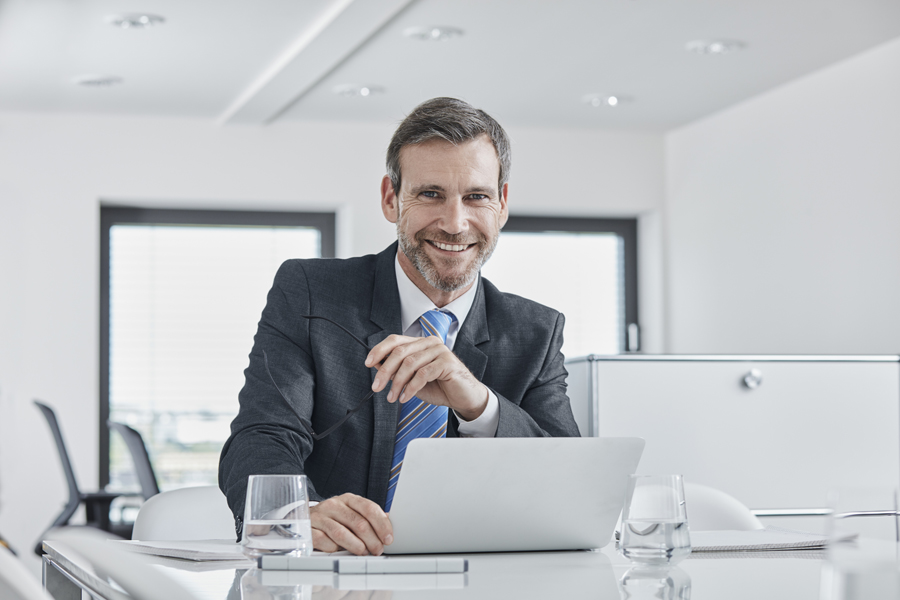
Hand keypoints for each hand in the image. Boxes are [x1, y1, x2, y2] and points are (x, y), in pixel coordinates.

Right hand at [310, 493, 392, 554]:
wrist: (305, 518)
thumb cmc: (334, 517)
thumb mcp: (352, 512)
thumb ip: (368, 517)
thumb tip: (389, 522)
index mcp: (348, 499)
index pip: (369, 508)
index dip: (381, 524)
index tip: (388, 538)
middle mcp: (334, 505)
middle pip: (358, 523)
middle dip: (372, 540)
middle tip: (377, 550)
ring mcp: (320, 517)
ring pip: (342, 533)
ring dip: (356, 546)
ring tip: (363, 552)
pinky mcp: (309, 529)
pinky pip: (325, 542)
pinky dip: (335, 549)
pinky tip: (340, 551)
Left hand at [365, 334, 488, 420]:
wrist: (463, 398)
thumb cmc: (439, 387)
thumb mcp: (412, 379)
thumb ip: (397, 370)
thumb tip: (376, 365)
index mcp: (421, 343)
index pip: (396, 340)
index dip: (379, 350)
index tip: (368, 363)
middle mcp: (430, 343)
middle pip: (400, 352)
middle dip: (385, 371)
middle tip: (377, 387)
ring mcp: (440, 351)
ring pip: (410, 363)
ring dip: (397, 383)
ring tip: (393, 397)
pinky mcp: (447, 363)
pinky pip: (423, 374)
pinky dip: (411, 387)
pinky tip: (406, 397)